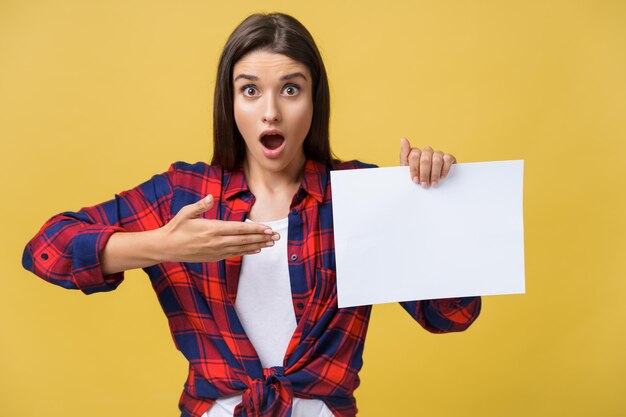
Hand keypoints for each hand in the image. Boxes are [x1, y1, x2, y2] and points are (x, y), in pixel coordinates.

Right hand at [156, 195, 278, 261]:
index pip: (239, 229)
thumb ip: (200, 206)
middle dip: (262, 237)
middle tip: (277, 236)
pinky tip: (256, 250)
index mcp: (212, 228)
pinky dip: (246, 252)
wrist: (166, 247)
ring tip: (271, 244)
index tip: (268, 228)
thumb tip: (209, 197)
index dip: (255, 229)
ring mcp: (216, 251)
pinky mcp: (214, 257)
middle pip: (244, 239)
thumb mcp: (185, 213)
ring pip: (241, 248)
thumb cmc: (176, 227)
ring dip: (257, 245)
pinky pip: (234, 254)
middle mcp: (216, 241)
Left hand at [399, 137, 456, 187]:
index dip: (414, 169)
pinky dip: (445, 169)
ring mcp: (438, 154)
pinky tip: (442, 177)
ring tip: (433, 184)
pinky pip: (448, 159)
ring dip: (434, 174)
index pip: (414, 156)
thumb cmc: (417, 175)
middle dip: (424, 174)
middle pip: (425, 159)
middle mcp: (427, 151)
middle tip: (424, 185)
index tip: (415, 180)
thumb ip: (404, 154)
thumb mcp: (406, 167)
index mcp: (416, 153)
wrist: (429, 185)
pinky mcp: (448, 158)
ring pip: (436, 160)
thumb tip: (403, 139)